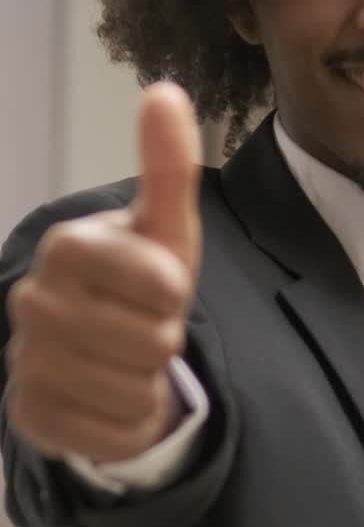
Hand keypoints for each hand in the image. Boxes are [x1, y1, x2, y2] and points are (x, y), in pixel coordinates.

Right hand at [5, 82, 202, 462]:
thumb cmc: (139, 284)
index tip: (159, 289)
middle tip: (141, 328)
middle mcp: (32, 300)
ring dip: (146, 383)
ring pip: (134, 392)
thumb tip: (166, 91)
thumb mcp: (166, 230)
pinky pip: (112, 435)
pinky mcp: (30, 417)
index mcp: (67, 246)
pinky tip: (109, 398)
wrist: (104, 351)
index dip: (174, 293)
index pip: (160, 284)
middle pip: (153, 343)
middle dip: (162, 341)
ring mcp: (25, 362)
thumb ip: (167, 168)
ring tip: (126, 362)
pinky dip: (127, 425)